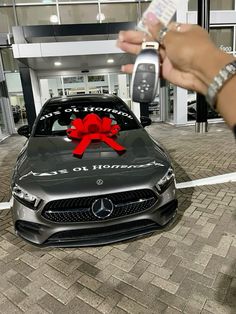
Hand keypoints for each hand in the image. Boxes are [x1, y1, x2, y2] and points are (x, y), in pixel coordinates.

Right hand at [117, 21, 232, 94]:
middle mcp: (173, 45)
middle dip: (135, 39)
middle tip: (121, 38)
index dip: (144, 29)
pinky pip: (150, 68)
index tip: (132, 29)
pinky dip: (139, 68)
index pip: (157, 29)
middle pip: (150, 41)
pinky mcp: (166, 71)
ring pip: (148, 54)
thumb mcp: (173, 36)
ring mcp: (169, 59)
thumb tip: (150, 20)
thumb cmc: (195, 50)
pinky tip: (129, 67)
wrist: (202, 71)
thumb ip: (158, 31)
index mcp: (177, 32)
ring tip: (121, 46)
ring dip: (134, 51)